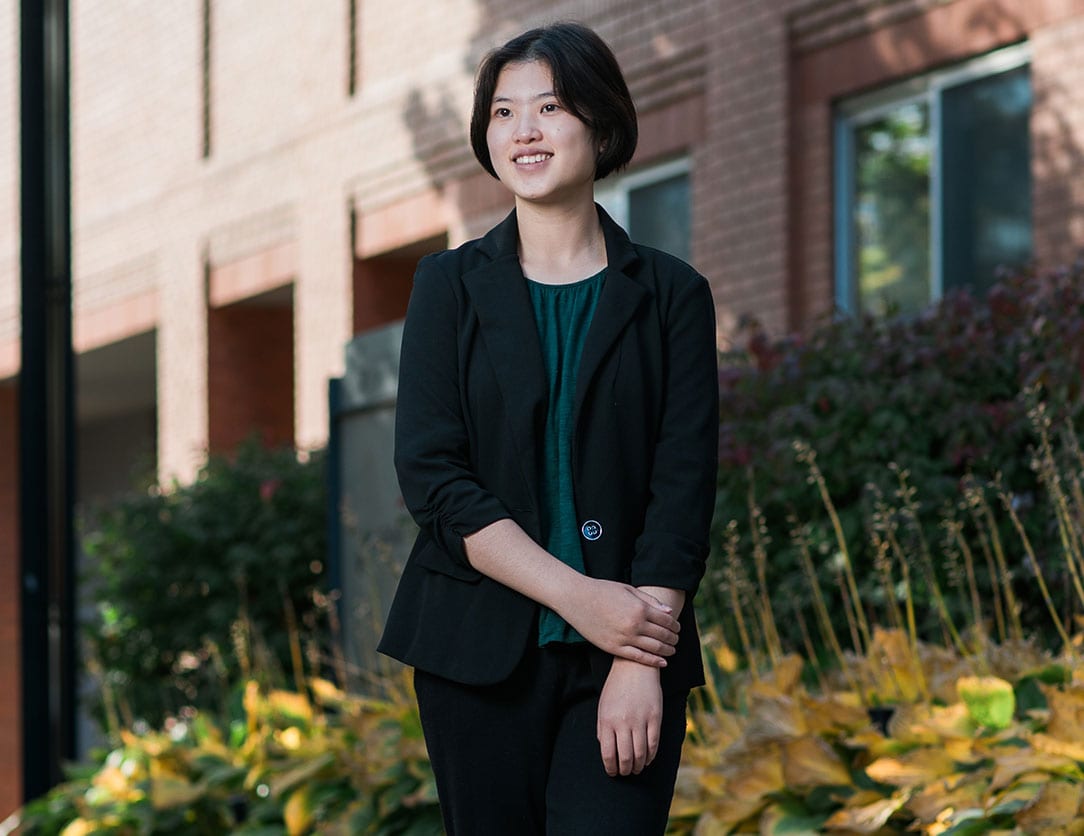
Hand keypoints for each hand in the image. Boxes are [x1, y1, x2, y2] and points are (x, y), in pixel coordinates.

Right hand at [558, 578, 679, 666]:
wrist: (577, 598)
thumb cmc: (603, 590)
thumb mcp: (628, 589)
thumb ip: (650, 601)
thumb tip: (669, 612)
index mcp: (640, 608)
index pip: (667, 621)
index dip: (675, 625)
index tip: (678, 628)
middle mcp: (634, 624)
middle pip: (663, 635)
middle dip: (673, 639)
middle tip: (677, 640)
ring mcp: (624, 638)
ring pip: (654, 648)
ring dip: (667, 650)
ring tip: (672, 650)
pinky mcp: (614, 647)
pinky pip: (638, 657)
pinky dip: (653, 661)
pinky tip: (662, 662)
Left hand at [597, 659, 663, 776]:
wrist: (635, 667)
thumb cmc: (616, 687)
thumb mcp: (603, 706)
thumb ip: (602, 729)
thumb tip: (606, 751)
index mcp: (607, 720)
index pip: (608, 754)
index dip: (611, 768)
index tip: (613, 772)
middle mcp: (623, 722)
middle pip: (625, 757)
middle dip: (625, 770)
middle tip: (626, 772)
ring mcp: (640, 720)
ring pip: (640, 754)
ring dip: (638, 766)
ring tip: (636, 768)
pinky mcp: (655, 717)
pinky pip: (654, 744)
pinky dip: (651, 756)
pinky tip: (647, 759)